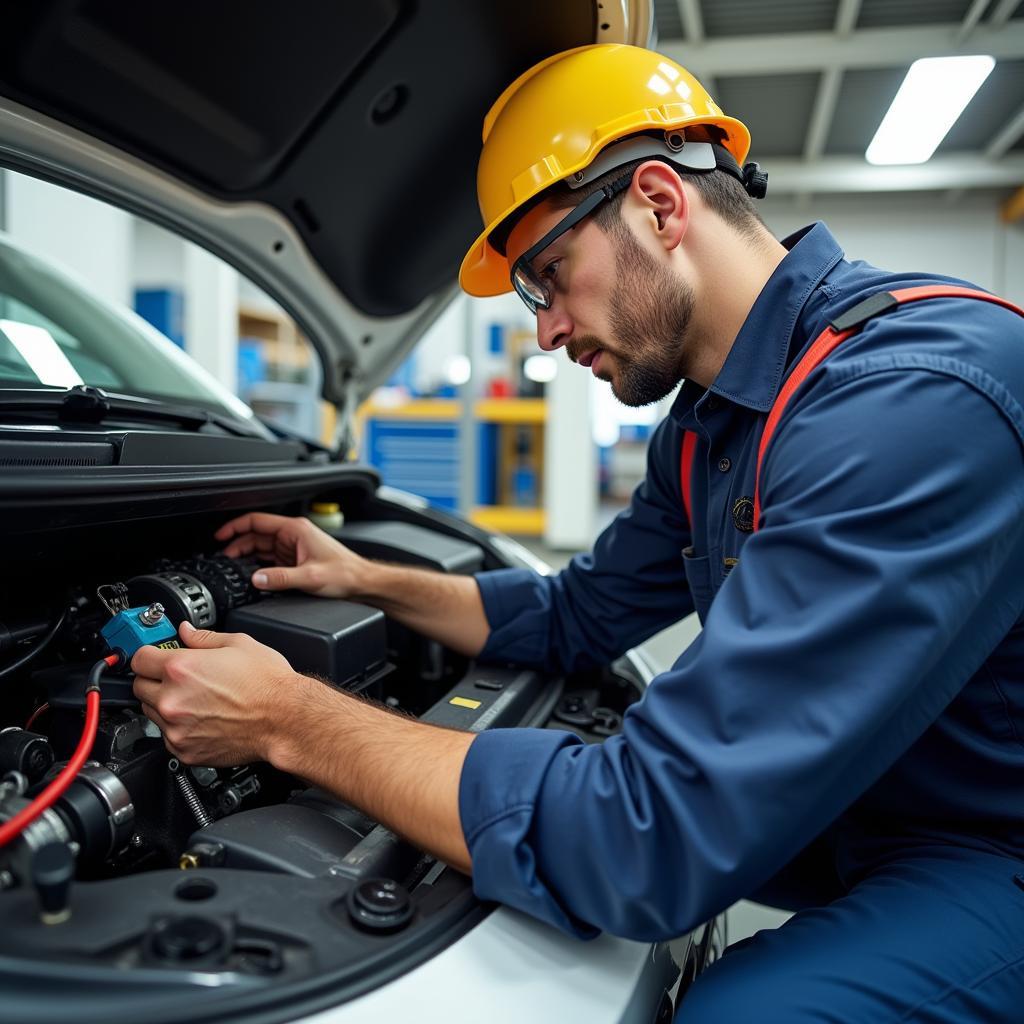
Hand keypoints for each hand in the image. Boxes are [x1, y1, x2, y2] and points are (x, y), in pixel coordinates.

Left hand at [131, 621, 301, 765]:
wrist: (285, 719)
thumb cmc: (268, 684)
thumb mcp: (239, 644)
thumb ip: (204, 637)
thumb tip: (186, 632)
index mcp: (181, 669)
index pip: (139, 658)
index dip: (149, 654)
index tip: (155, 656)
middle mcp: (172, 700)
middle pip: (139, 687)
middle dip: (155, 679)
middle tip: (179, 678)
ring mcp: (176, 728)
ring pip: (151, 712)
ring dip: (165, 704)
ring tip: (196, 699)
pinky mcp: (184, 750)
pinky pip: (167, 736)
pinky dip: (178, 727)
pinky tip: (203, 718)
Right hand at [215, 511, 366, 597]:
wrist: (361, 582)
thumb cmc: (345, 573)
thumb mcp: (310, 577)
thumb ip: (281, 578)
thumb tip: (256, 579)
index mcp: (295, 529)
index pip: (257, 521)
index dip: (235, 527)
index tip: (219, 536)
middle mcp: (293, 535)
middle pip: (255, 535)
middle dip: (237, 545)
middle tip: (222, 560)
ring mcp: (293, 547)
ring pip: (261, 547)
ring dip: (246, 556)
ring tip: (231, 568)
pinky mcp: (295, 559)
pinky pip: (270, 559)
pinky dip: (258, 565)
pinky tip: (251, 575)